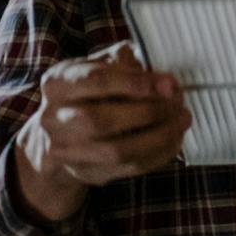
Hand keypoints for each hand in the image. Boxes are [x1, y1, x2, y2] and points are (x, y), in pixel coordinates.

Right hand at [9, 41, 191, 221]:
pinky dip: (158, 154)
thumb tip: (155, 74)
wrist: (56, 135)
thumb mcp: (95, 67)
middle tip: (177, 103)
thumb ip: (122, 62)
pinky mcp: (87, 172)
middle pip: (101, 120)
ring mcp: (68, 151)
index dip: (134, 82)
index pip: (94, 81)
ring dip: (158, 136)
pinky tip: (174, 139)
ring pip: (116, 150)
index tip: (167, 83)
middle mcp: (54, 119)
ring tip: (181, 120)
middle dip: (148, 111)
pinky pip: (128, 168)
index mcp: (57, 84)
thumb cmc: (86, 93)